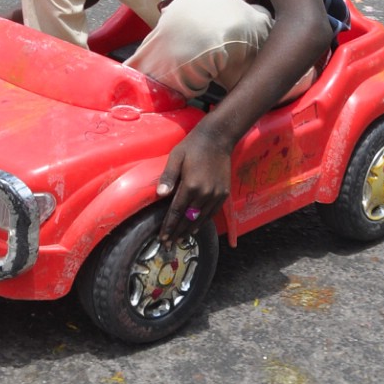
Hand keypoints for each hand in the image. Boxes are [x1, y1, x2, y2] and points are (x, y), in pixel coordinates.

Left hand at [155, 125, 231, 243]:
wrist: (218, 138)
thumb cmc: (192, 146)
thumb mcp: (176, 157)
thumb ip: (168, 177)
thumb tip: (160, 194)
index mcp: (191, 185)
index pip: (176, 212)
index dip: (168, 226)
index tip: (162, 238)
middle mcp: (205, 194)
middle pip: (188, 219)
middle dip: (177, 233)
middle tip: (168, 245)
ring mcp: (216, 195)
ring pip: (201, 219)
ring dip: (190, 230)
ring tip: (180, 239)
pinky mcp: (224, 194)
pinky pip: (212, 213)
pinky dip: (203, 222)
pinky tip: (196, 227)